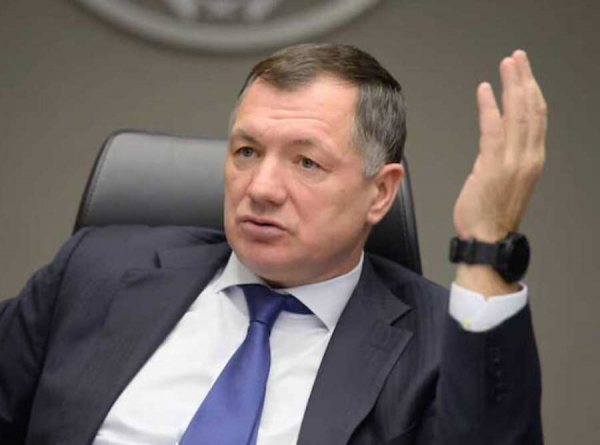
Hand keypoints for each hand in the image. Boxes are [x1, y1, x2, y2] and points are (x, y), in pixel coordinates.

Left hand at [453, 50, 546, 242]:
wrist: (486, 239)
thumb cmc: (490, 215)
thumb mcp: (501, 181)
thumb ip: (498, 159)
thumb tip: (489, 144)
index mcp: (532, 160)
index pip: (537, 118)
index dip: (532, 92)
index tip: (525, 74)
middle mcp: (528, 157)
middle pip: (531, 109)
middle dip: (525, 79)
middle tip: (517, 58)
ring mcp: (513, 161)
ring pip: (518, 113)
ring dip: (512, 85)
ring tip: (507, 65)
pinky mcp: (494, 166)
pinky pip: (493, 128)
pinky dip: (490, 107)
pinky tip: (485, 90)